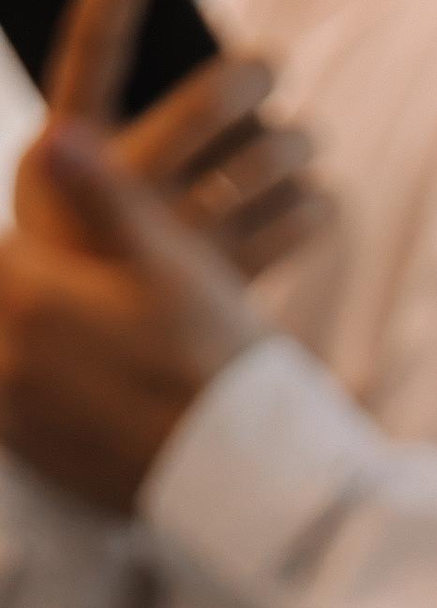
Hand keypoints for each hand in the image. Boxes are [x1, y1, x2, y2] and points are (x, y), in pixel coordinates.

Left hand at [0, 124, 263, 516]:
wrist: (241, 473)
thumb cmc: (213, 359)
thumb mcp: (169, 263)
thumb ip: (104, 194)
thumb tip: (56, 134)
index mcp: (28, 294)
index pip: (5, 249)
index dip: (40, 249)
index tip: (78, 261)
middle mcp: (6, 356)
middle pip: (1, 303)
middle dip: (32, 294)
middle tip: (96, 308)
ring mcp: (16, 413)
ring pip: (4, 356)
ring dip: (28, 345)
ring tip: (92, 351)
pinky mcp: (33, 457)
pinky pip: (11, 410)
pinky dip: (33, 394)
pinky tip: (83, 394)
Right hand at [19, 0, 329, 284]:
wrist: (94, 351)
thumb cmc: (94, 233)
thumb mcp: (83, 169)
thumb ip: (133, 110)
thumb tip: (226, 61)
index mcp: (68, 143)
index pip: (96, 37)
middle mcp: (119, 190)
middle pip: (213, 101)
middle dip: (255, 70)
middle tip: (269, 66)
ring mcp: (175, 244)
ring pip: (271, 159)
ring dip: (298, 141)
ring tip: (297, 144)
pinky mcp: (229, 288)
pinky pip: (302, 221)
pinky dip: (319, 204)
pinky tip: (311, 199)